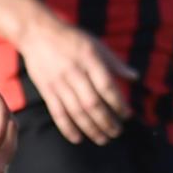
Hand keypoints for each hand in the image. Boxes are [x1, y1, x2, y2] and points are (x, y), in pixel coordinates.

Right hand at [18, 13, 136, 144]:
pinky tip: (78, 138)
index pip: (107, 87)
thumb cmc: (71, 39)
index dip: (118, 104)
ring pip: (76, 111)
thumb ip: (115, 63)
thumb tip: (135, 77)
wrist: (37, 33)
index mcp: (90, 60)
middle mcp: (74, 72)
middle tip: (117, 132)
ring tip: (103, 139)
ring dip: (91, 129)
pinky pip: (58, 113)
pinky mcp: (46, 90)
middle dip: (107, 121)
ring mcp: (59, 82)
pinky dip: (68, 128)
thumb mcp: (96, 44)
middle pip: (93, 103)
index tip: (127, 115)